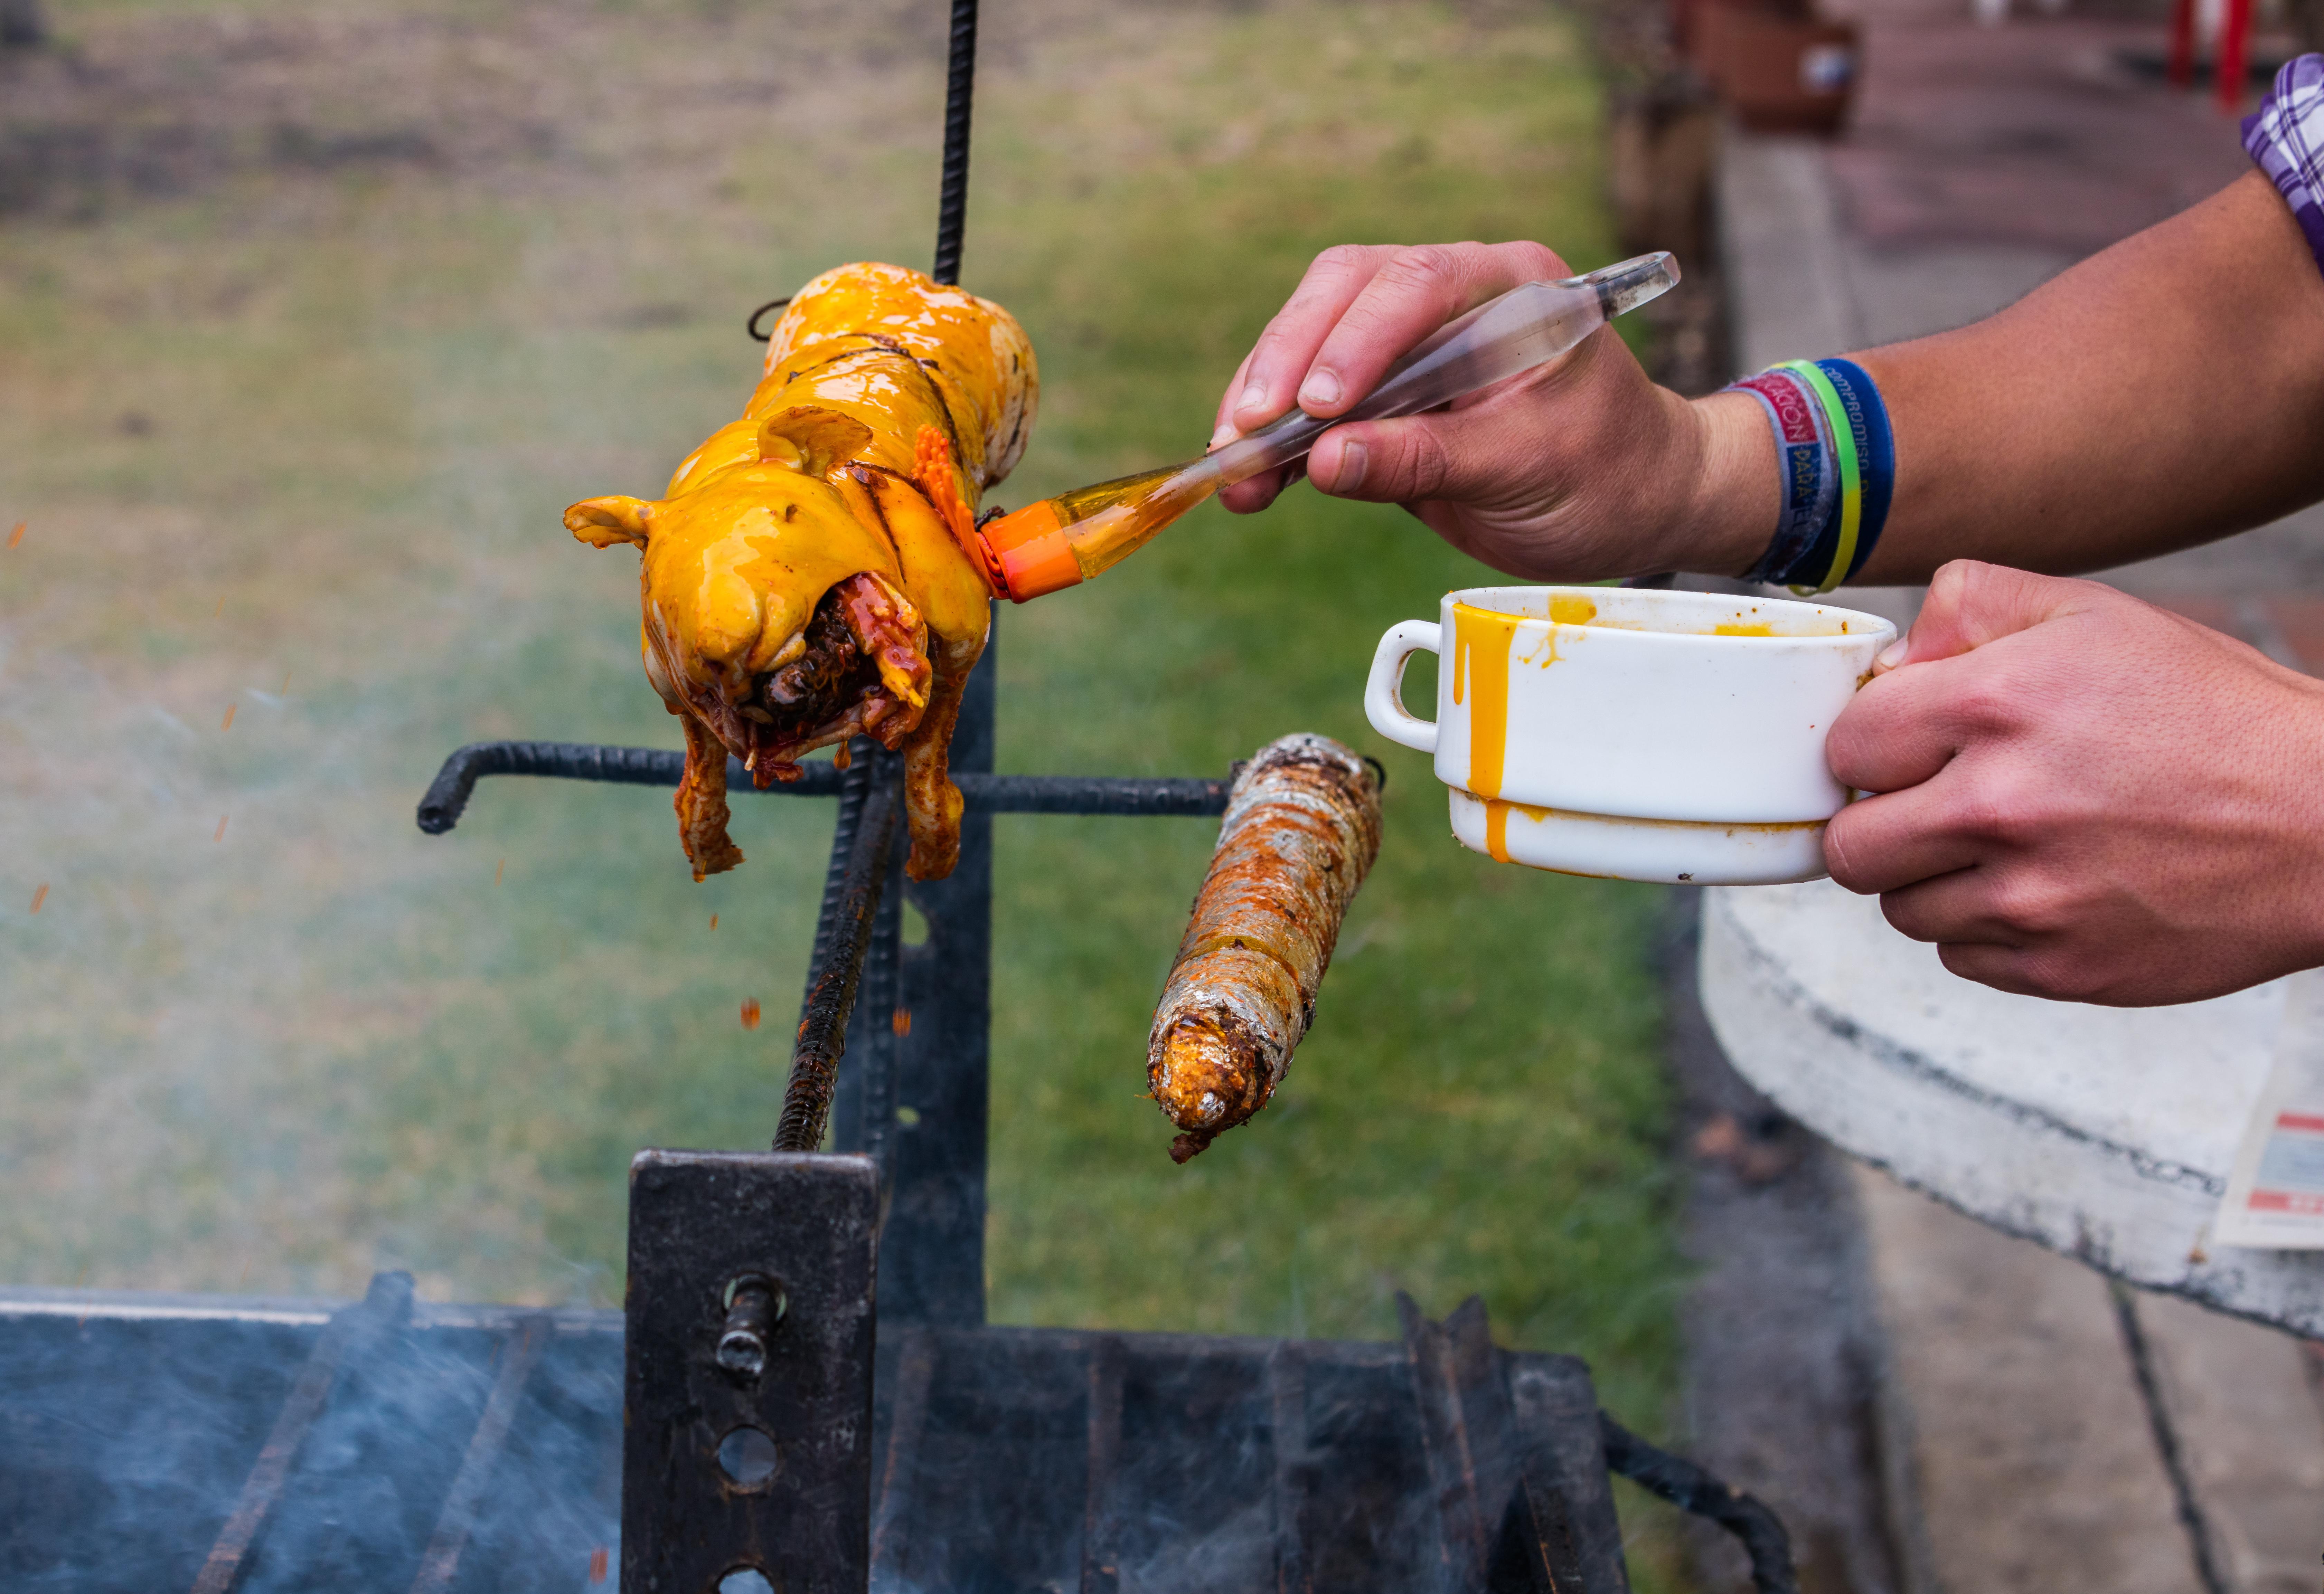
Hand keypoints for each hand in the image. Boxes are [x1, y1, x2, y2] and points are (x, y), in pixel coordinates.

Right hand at [1210, 242, 1771, 580]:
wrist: (1637, 502)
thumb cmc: (1608, 474)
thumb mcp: (1528, 471)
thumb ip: (1428, 460)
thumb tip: (1326, 461)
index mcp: (1510, 287)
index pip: (1415, 286)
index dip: (1355, 342)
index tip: (1315, 407)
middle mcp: (1453, 296)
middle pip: (1343, 294)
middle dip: (1286, 361)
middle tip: (1246, 431)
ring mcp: (1410, 341)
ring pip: (1312, 338)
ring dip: (1263, 401)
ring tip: (1231, 467)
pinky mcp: (1382, 393)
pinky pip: (1313, 401)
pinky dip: (1277, 439)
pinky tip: (1248, 479)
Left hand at [1823, 561, 2323, 1004]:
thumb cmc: (2211, 712)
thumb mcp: (2093, 616)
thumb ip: (1970, 608)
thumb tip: (1890, 655)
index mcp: (1994, 705)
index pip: (1844, 747)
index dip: (1869, 748)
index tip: (1903, 750)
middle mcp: (2000, 805)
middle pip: (1849, 846)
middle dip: (1879, 824)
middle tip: (1934, 806)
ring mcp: (2029, 896)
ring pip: (1900, 908)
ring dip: (1933, 879)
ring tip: (2006, 844)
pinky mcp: (2059, 967)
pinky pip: (1960, 954)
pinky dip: (1987, 927)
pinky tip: (2048, 885)